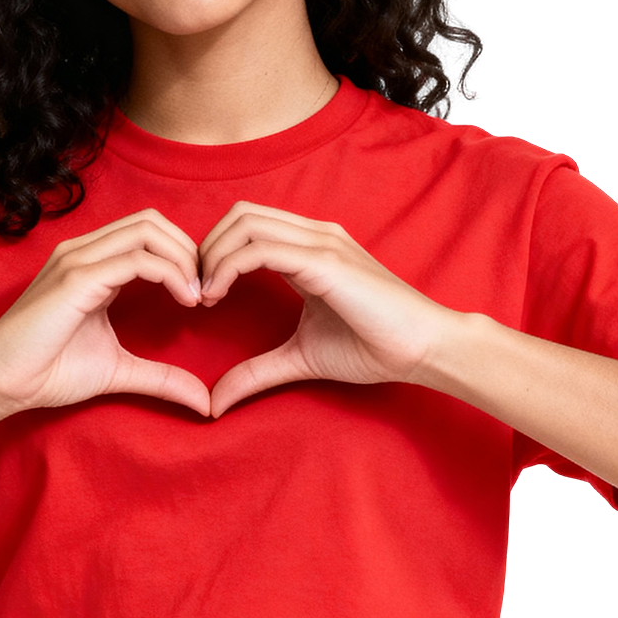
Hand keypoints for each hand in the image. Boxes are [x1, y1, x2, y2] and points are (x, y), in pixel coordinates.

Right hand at [0, 209, 211, 417]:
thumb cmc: (47, 372)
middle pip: (153, 221)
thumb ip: (161, 378)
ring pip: (148, 231)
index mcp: (91, 263)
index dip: (183, 255)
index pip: (148, 232)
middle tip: (206, 291)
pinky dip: (171, 274)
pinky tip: (184, 300)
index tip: (201, 295)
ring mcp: (78, 259)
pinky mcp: (77, 278)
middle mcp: (84, 251)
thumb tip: (204, 402)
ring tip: (197, 296)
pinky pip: (137, 259)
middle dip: (190, 250)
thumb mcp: (119, 371)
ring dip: (184, 258)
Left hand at [198, 202, 455, 418]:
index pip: (246, 226)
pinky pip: (261, 248)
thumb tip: (216, 402)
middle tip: (193, 293)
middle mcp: (313, 235)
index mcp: (308, 249)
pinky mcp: (325, 261)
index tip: (200, 297)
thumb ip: (256, 372)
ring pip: (245, 223)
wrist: (423, 348)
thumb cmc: (374, 347)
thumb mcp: (300, 359)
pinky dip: (227, 266)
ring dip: (211, 256)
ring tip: (203, 296)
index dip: (213, 253)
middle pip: (238, 214)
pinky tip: (217, 296)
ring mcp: (320, 243)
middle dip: (205, 248)